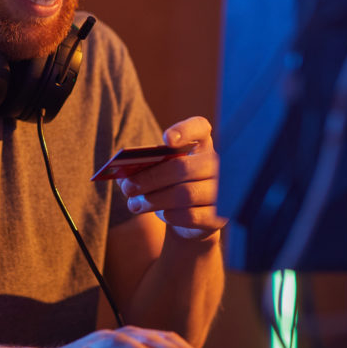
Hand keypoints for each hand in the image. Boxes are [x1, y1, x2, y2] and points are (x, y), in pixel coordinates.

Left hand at [119, 116, 227, 239]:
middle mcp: (217, 165)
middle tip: (127, 187)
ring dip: (155, 200)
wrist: (190, 219)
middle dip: (151, 178)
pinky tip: (161, 214)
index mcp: (202, 144)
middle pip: (183, 167)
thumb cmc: (171, 187)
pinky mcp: (218, 217)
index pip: (200, 128)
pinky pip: (191, 216)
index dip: (185, 131)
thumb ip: (145, 168)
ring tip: (134, 205)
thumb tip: (124, 177)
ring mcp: (221, 192)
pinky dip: (171, 215)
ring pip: (185, 194)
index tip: (166, 139)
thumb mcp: (160, 173)